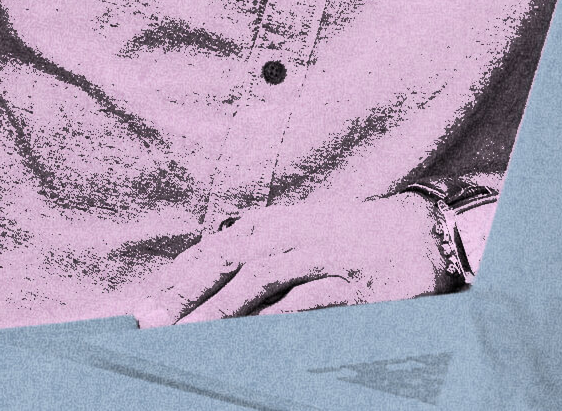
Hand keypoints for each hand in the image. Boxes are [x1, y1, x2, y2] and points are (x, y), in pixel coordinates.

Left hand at [132, 193, 451, 326]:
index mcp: (270, 225)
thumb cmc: (348, 239)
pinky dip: (277, 318)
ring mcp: (319, 256)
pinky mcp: (350, 282)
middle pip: (225, 262)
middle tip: (153, 326)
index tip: (142, 310)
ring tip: (190, 335)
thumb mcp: (296, 238)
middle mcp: (289, 235)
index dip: (174, 281)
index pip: (210, 252)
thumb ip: (253, 260)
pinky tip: (252, 337)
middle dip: (185, 295)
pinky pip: (307, 300)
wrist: (419, 230)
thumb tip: (203, 296)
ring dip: (221, 308)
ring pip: (259, 279)